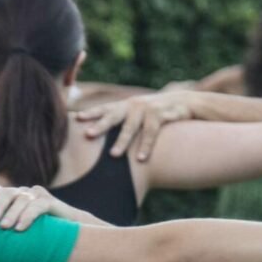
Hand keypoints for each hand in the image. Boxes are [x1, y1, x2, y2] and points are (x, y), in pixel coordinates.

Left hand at [0, 181, 70, 230]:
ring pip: (20, 199)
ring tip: (5, 228)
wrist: (69, 237)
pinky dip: (28, 216)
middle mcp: (20, 194)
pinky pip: (37, 206)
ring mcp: (35, 196)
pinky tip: (21, 228)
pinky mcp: (50, 202)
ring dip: (11, 213)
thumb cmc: (35, 238)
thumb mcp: (13, 234)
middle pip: (4, 192)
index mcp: (8, 199)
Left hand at [73, 94, 192, 160]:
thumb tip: (102, 135)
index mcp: (125, 105)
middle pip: (113, 116)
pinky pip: (151, 132)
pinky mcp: (160, 114)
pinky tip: (141, 158)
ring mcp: (146, 108)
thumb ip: (123, 121)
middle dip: (100, 125)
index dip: (91, 113)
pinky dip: (146, 146)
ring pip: (131, 127)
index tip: (77, 119)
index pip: (105, 109)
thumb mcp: (138, 113)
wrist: (184, 102)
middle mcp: (133, 105)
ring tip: (113, 155)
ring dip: (122, 141)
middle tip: (88, 135)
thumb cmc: (156, 113)